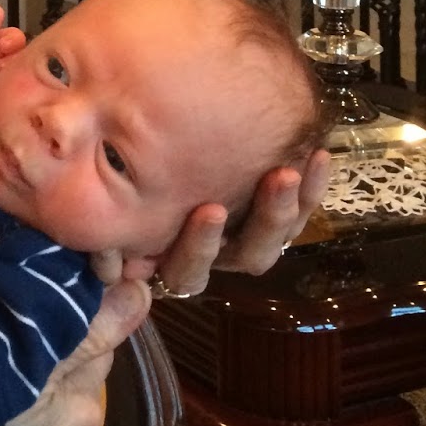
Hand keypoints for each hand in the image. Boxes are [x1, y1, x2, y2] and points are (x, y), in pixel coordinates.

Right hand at [0, 4, 25, 108]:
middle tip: (7, 63)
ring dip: (11, 38)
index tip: (16, 79)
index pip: (24, 73)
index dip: (23, 74)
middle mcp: (4, 57)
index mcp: (7, 76)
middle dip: (19, 56)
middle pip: (22, 53)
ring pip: (12, 34)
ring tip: (1, 44)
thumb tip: (8, 114)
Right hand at [97, 149, 332, 289]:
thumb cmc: (119, 191)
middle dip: (265, 218)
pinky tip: (320, 155)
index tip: (210, 209)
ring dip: (291, 204)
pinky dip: (312, 186)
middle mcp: (214, 254)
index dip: (201, 246)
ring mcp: (244, 234)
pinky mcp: (270, 213)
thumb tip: (108, 260)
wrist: (135, 164)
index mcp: (173, 261)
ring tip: (298, 168)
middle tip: (277, 179)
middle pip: (246, 254)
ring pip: (274, 235)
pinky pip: (297, 209)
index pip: (188, 270)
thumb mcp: (107, 218)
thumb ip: (105, 242)